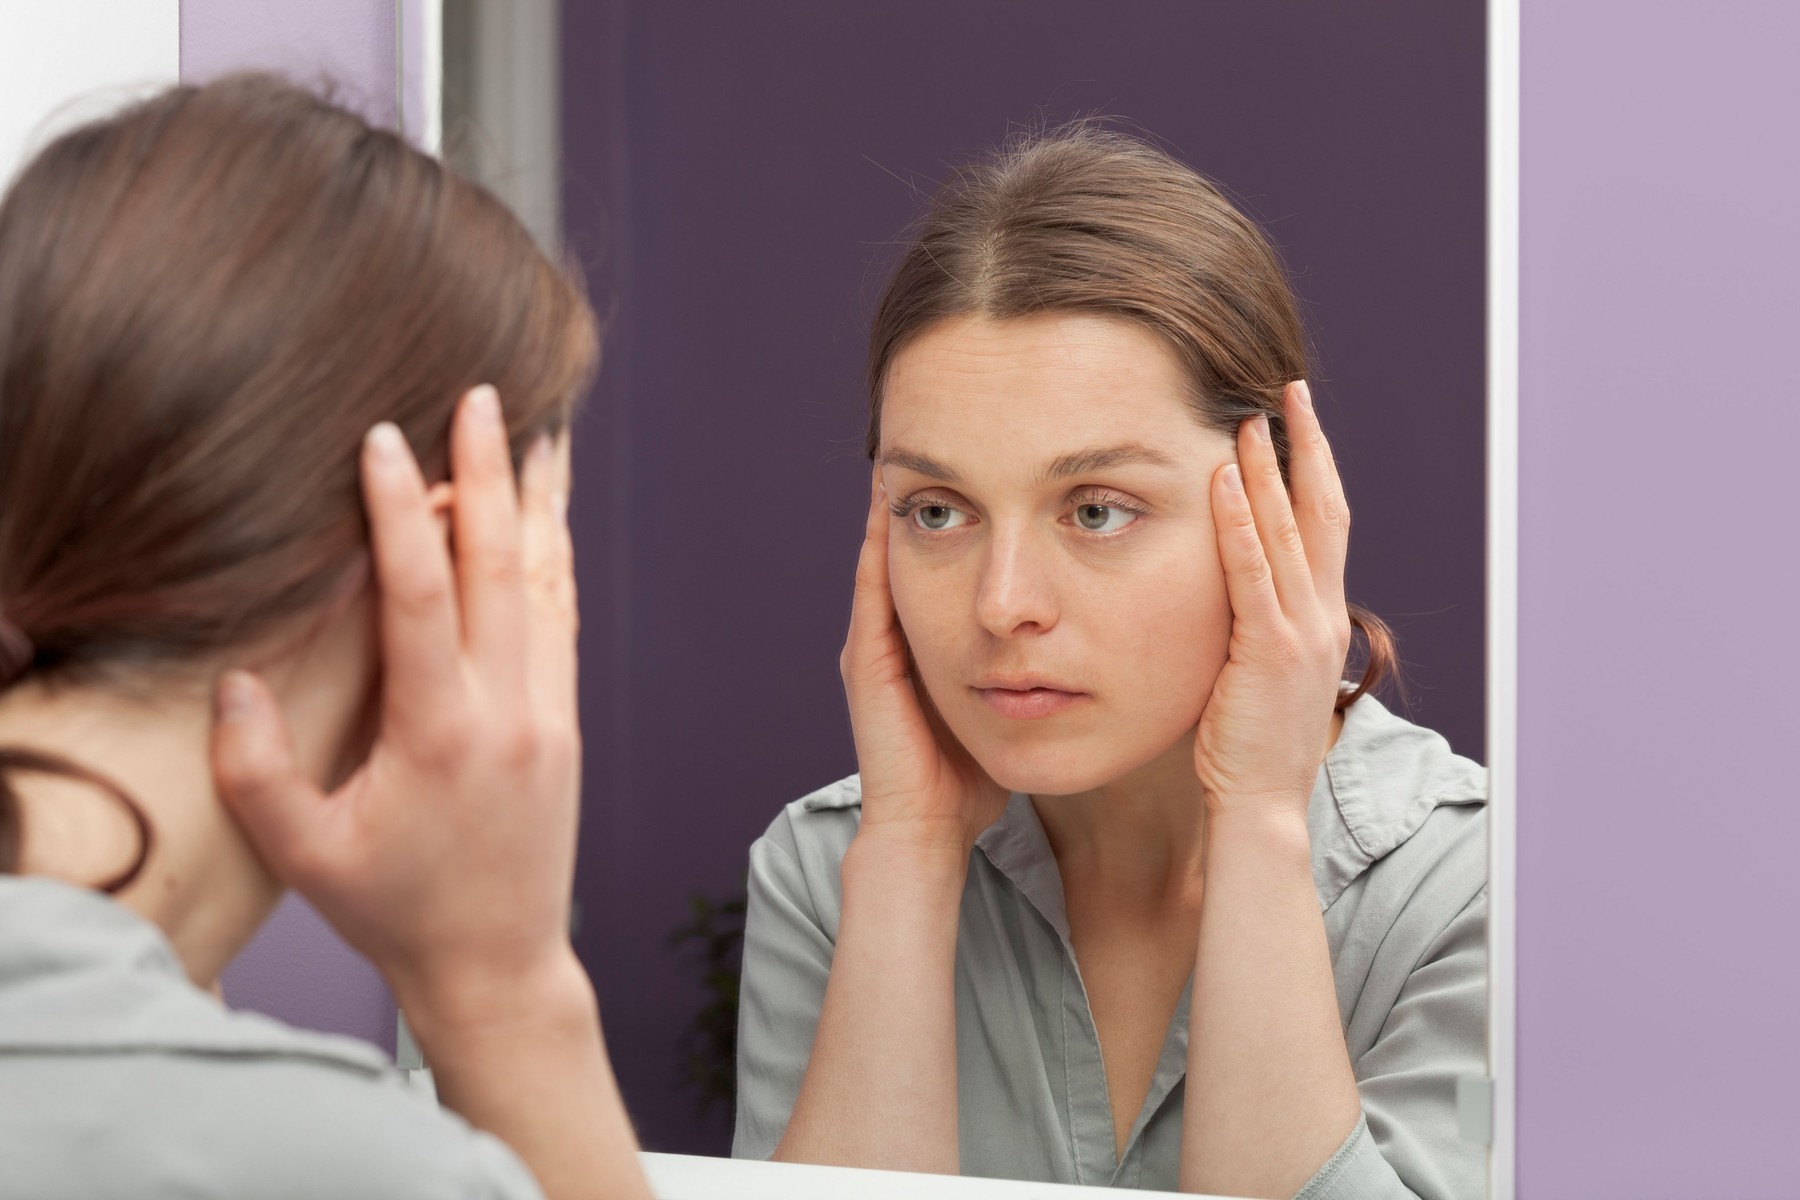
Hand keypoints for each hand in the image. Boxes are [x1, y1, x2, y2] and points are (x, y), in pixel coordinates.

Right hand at [211, 385, 581, 1017]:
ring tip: (540, 431)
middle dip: (489, 473)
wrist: (499, 962)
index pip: (423, 595)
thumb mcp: (304, 855)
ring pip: (547, 586)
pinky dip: (555, 561)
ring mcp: (548, 713)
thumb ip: (257, 771)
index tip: (386, 437)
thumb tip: (236, 681)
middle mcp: (508, 710)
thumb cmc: (396, 909)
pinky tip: (550, 520)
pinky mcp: (566, 723)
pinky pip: (562, 621)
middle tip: (483, 395)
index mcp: (440, 733)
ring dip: (540, 505)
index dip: (402, 510)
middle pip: (501, 567)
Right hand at [841, 471, 1005, 854]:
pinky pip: (872, 590)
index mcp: (929, 641)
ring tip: (910, 451)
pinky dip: (878, 546)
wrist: (929, 829)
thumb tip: (1081, 634)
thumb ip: (1033, 667)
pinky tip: (892, 505)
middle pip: (916, 548)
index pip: (947, 558)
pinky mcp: (868, 660)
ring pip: (885, 557)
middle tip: (944, 433)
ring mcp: (874, 644)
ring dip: (900, 506)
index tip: (991, 462)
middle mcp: (895, 634)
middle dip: (932, 494)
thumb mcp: (1012, 703)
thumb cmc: (973, 777)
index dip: (963, 512)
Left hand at [1194, 381, 1351, 817]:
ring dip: (1267, 471)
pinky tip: (1220, 480)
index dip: (1316, 471)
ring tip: (1249, 418)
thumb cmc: (1250, 745)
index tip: (1300, 423)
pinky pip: (1251, 573)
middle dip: (1305, 448)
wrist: (1263, 803)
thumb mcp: (1259, 672)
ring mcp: (1300, 631)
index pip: (1326, 527)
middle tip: (1289, 394)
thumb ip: (1255, 625)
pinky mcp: (1268, 649)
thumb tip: (1231, 590)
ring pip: (1287, 532)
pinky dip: (1237, 522)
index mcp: (1322, 619)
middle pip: (1320, 512)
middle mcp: (1322, 616)